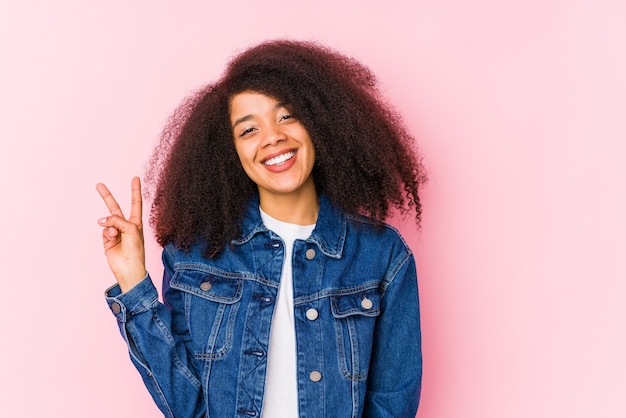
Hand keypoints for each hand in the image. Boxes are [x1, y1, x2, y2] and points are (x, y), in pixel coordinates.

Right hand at [96, 177, 146, 292]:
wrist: (129, 268)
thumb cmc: (135, 250)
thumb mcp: (131, 229)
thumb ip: (117, 220)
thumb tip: (102, 220)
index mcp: (136, 222)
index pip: (135, 202)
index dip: (135, 190)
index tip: (135, 178)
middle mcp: (125, 226)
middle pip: (115, 208)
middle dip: (107, 197)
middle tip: (99, 185)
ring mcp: (115, 233)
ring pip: (107, 221)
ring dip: (110, 227)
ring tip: (116, 235)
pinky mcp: (107, 240)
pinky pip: (103, 231)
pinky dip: (106, 234)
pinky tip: (112, 240)